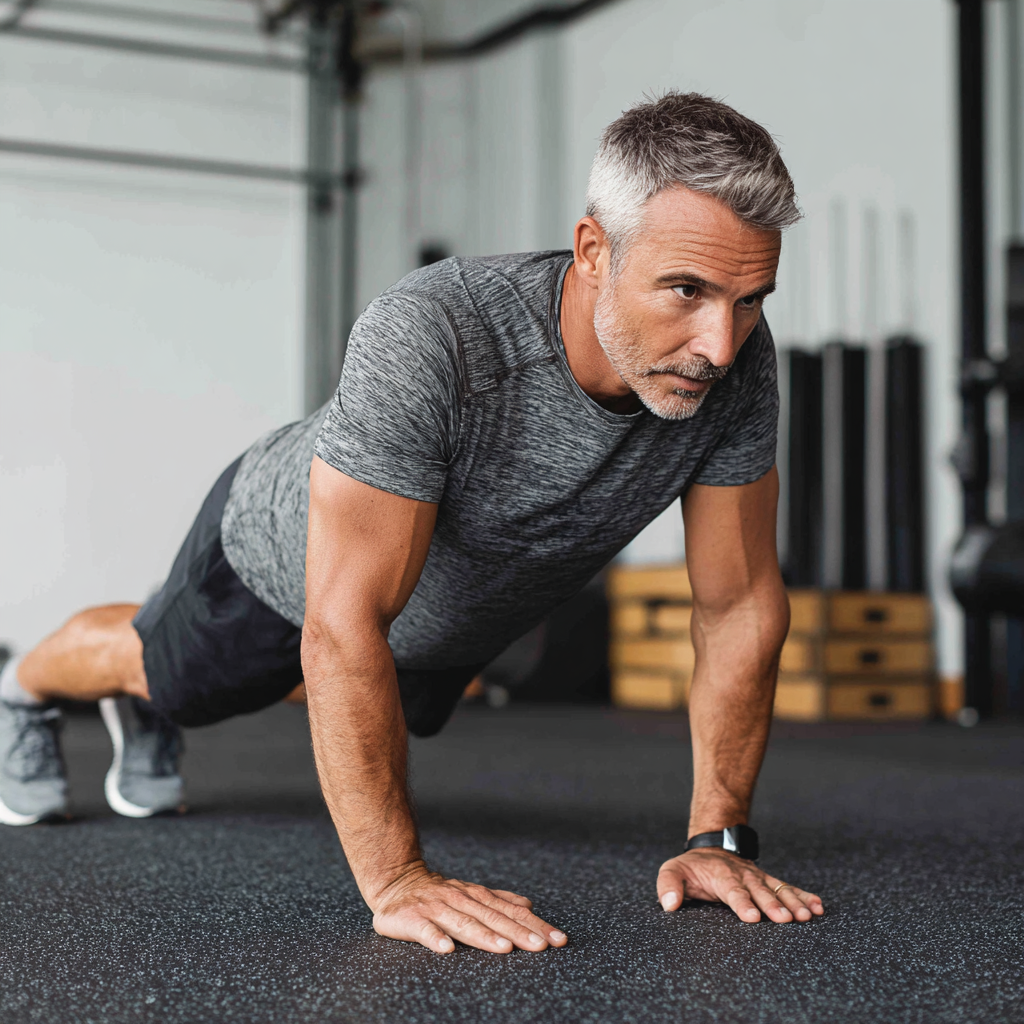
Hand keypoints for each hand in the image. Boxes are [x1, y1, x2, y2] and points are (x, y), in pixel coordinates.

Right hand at [370, 863, 568, 953]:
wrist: (396, 881)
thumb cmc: (438, 894)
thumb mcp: (470, 893)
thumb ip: (498, 900)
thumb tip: (529, 905)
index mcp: (477, 896)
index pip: (511, 912)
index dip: (535, 925)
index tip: (557, 939)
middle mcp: (460, 899)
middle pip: (493, 918)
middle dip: (519, 933)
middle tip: (540, 946)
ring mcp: (436, 908)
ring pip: (463, 923)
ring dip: (484, 936)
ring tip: (504, 948)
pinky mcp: (412, 918)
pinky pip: (425, 930)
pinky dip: (435, 938)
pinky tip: (447, 950)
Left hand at [656, 848, 823, 922]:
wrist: (711, 848)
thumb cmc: (691, 867)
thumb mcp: (672, 871)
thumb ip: (668, 886)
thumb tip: (669, 905)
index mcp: (720, 875)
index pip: (732, 891)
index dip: (742, 903)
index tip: (752, 917)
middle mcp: (743, 876)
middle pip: (760, 891)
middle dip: (773, 905)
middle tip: (786, 919)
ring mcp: (758, 878)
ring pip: (778, 889)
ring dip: (793, 902)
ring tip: (809, 915)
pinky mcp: (768, 881)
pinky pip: (788, 887)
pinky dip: (804, 896)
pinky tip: (819, 907)